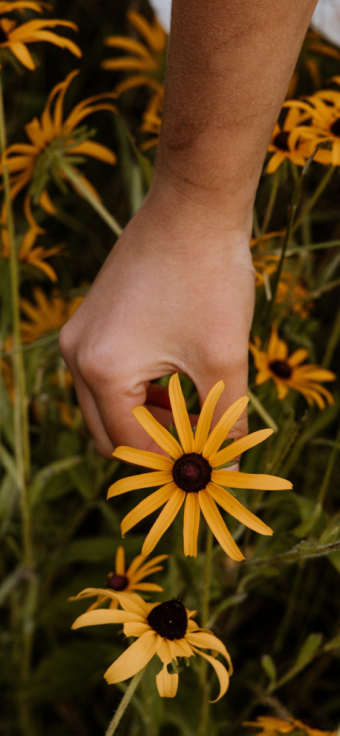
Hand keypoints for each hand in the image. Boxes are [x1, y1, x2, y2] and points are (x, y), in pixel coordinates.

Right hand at [59, 184, 254, 456]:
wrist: (195, 206)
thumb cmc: (210, 278)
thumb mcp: (223, 359)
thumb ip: (223, 421)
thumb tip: (227, 465)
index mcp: (101, 369)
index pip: (130, 444)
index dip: (170, 463)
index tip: (205, 469)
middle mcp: (77, 355)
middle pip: (109, 432)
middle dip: (155, 445)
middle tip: (200, 444)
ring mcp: (80, 335)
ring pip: (108, 405)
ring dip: (148, 417)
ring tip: (196, 408)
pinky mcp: (93, 321)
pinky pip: (109, 376)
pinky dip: (139, 390)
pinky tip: (177, 380)